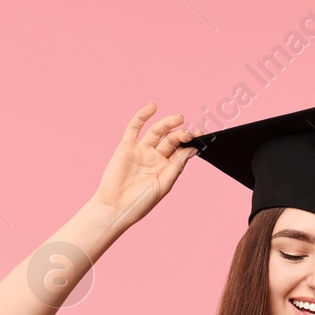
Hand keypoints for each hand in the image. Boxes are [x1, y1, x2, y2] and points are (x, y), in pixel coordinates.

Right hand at [90, 103, 200, 231]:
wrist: (115, 207)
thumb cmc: (140, 202)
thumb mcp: (163, 185)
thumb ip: (176, 166)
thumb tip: (191, 149)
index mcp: (166, 168)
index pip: (181, 151)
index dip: (190, 143)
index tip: (199, 137)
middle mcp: (155, 157)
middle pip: (170, 140)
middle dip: (180, 134)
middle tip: (188, 132)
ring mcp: (141, 151)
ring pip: (156, 132)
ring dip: (168, 123)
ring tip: (179, 118)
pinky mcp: (126, 146)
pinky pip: (134, 128)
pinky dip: (142, 116)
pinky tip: (153, 107)